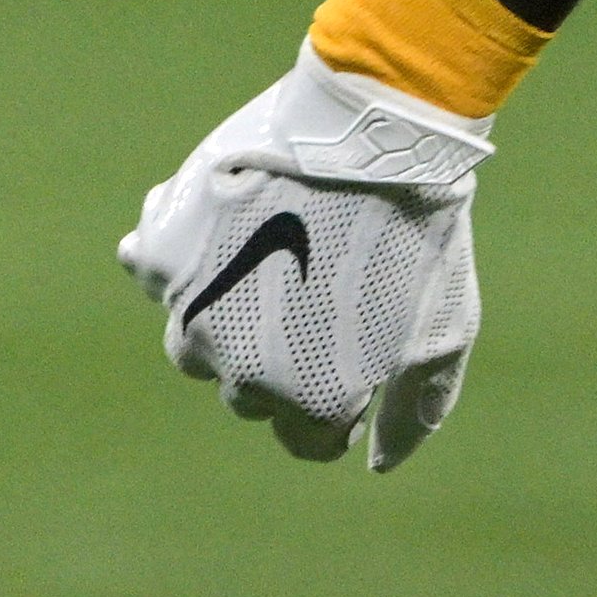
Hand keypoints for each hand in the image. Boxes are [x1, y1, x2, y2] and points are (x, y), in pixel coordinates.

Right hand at [117, 47, 493, 469]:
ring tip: (278, 254)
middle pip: (249, 390)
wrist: (376, 134)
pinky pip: (153, 272)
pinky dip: (184, 255)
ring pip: (196, 338)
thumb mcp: (443, 330)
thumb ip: (411, 410)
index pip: (306, 439)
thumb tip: (377, 462)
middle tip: (324, 292)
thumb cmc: (421, 234)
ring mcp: (189, 308)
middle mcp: (235, 367)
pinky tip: (228, 223)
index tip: (357, 354)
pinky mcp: (161, 250)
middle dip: (285, 356)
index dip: (338, 404)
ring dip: (229, 311)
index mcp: (305, 398)